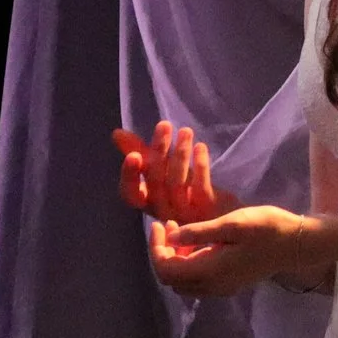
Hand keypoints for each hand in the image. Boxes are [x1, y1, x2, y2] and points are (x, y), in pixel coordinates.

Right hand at [113, 120, 230, 223]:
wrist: (221, 212)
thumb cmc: (187, 190)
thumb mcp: (163, 172)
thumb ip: (142, 154)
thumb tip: (117, 133)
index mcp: (148, 202)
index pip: (130, 194)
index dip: (130, 176)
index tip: (134, 154)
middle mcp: (163, 210)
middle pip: (156, 182)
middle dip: (158, 151)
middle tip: (164, 125)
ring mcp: (185, 212)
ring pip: (177, 183)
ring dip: (180, 154)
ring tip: (185, 131)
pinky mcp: (207, 208)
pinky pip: (200, 187)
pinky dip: (200, 165)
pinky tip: (200, 147)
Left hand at [149, 204, 321, 297]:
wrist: (299, 243)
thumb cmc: (268, 229)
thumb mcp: (233, 224)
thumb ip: (200, 232)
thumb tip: (170, 237)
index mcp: (210, 272)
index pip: (166, 270)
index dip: (156, 248)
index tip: (161, 224)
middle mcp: (212, 286)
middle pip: (171, 279)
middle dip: (162, 254)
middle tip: (169, 227)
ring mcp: (222, 287)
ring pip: (184, 281)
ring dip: (175, 259)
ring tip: (182, 232)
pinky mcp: (230, 283)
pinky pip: (198, 280)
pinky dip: (189, 263)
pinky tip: (199, 243)